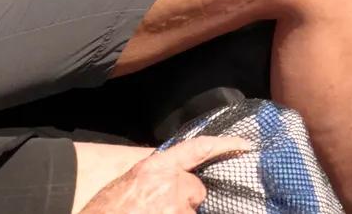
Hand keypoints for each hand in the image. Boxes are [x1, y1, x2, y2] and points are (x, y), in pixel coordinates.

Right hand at [79, 135, 254, 213]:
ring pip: (189, 212)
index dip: (224, 145)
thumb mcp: (130, 183)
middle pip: (195, 190)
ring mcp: (174, 207)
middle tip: (158, 208)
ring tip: (150, 213)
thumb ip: (156, 175)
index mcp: (154, 167)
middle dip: (184, 200)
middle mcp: (169, 184)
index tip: (245, 145)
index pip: (197, 149)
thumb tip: (180, 176)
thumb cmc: (106, 209)